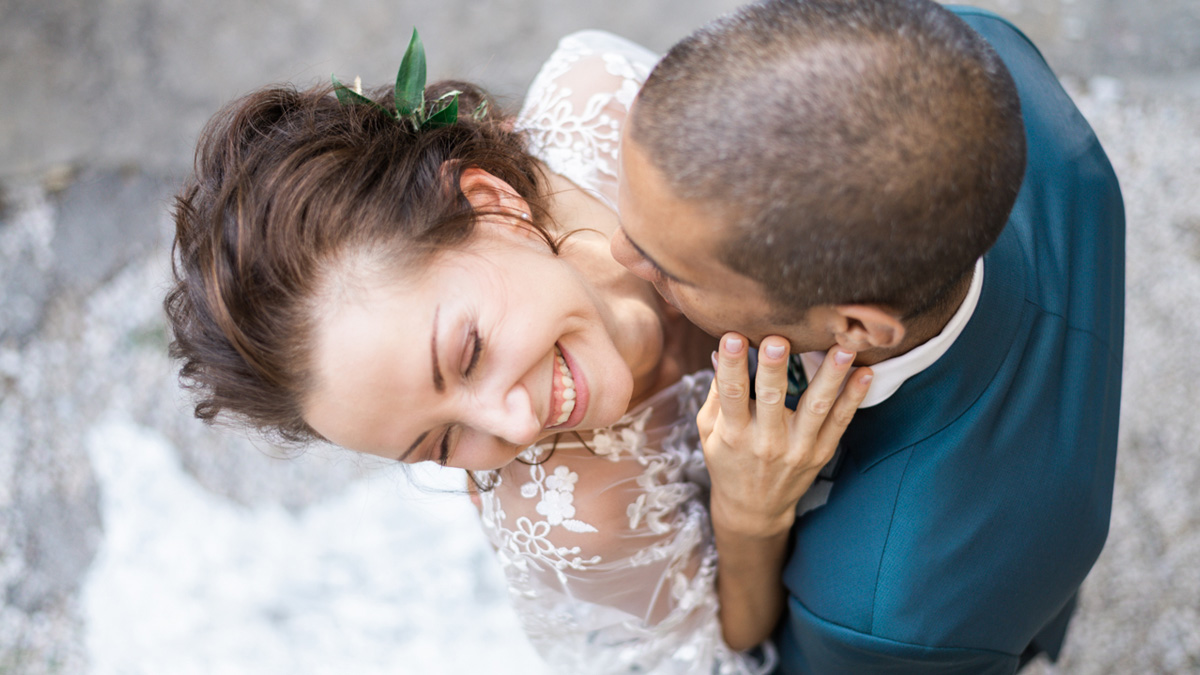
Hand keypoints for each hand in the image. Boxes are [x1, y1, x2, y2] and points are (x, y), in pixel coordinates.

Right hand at [698, 333, 872, 538]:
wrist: (754, 508)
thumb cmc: (727, 461)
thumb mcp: (709, 431)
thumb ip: (716, 393)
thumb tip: (722, 350)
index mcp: (733, 433)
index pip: (731, 394)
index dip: (732, 366)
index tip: (733, 337)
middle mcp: (766, 442)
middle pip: (772, 399)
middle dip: (774, 368)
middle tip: (778, 340)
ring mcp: (797, 448)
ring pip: (815, 408)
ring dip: (830, 377)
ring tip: (842, 349)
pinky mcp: (820, 452)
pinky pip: (840, 422)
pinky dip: (853, 398)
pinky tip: (865, 374)